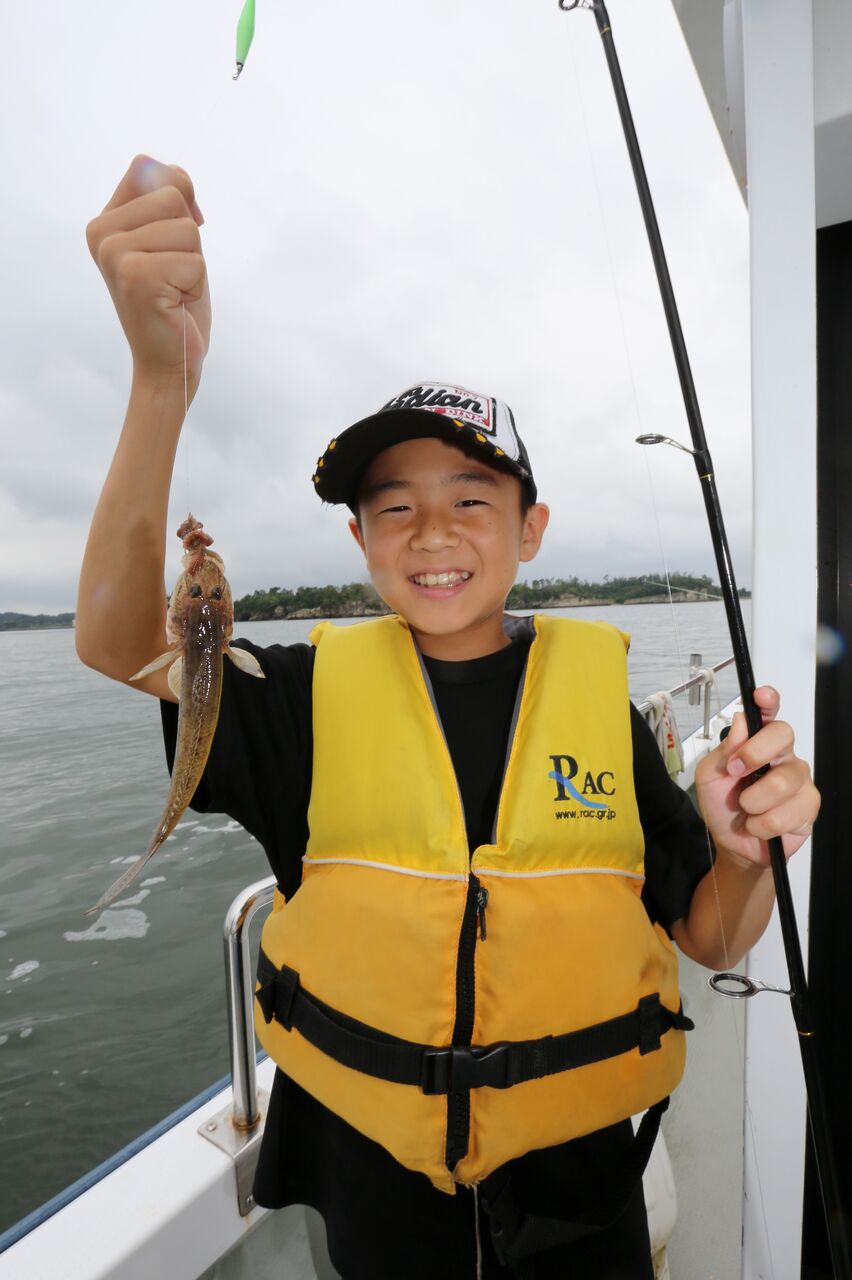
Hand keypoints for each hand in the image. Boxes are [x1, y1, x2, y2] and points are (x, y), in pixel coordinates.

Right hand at [86, 155, 210, 391]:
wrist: (169, 362)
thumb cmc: (175, 301)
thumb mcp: (174, 240)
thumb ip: (171, 197)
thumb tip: (178, 176)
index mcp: (104, 221)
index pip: (148, 168)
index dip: (179, 195)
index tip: (175, 241)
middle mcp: (101, 234)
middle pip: (172, 196)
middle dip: (189, 238)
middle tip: (174, 275)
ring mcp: (115, 254)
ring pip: (187, 228)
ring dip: (193, 262)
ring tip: (174, 289)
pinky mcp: (136, 276)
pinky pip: (195, 261)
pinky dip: (196, 285)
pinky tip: (175, 304)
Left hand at [694, 686, 820, 868]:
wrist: (733, 844)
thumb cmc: (724, 806)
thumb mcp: (710, 777)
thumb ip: (724, 751)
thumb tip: (740, 722)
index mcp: (758, 743)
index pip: (769, 714)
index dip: (768, 701)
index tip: (761, 695)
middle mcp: (783, 756)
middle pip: (783, 735)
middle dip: (754, 753)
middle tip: (735, 772)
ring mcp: (799, 780)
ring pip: (782, 781)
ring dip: (753, 802)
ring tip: (746, 811)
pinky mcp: (809, 806)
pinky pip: (788, 812)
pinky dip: (764, 824)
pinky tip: (759, 826)